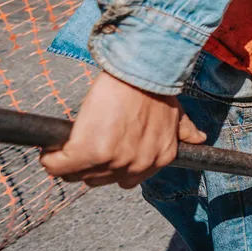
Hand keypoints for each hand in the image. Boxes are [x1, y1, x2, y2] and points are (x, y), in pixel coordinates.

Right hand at [40, 71, 205, 188]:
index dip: (109, 163)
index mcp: (160, 159)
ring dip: (69, 161)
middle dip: (89, 164)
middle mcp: (138, 166)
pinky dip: (51, 158)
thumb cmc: (154, 88)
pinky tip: (53, 145)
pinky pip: (58, 166)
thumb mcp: (176, 113)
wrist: (139, 71)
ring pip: (78, 175)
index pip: (125, 179)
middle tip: (83, 142)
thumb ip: (184, 131)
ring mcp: (115, 161)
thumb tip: (200, 139)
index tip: (100, 149)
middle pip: (99, 180)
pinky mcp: (89, 152)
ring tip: (69, 141)